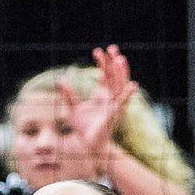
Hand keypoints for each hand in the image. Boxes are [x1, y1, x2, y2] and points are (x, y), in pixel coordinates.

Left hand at [58, 45, 138, 172]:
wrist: (88, 146)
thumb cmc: (83, 129)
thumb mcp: (72, 109)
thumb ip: (68, 95)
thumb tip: (61, 80)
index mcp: (102, 96)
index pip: (105, 76)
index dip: (102, 64)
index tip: (97, 51)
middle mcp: (110, 99)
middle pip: (114, 77)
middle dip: (113, 63)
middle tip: (111, 48)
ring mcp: (114, 106)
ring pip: (119, 86)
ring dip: (121, 73)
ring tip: (119, 59)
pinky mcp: (114, 115)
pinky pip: (122, 103)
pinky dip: (127, 95)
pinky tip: (133, 86)